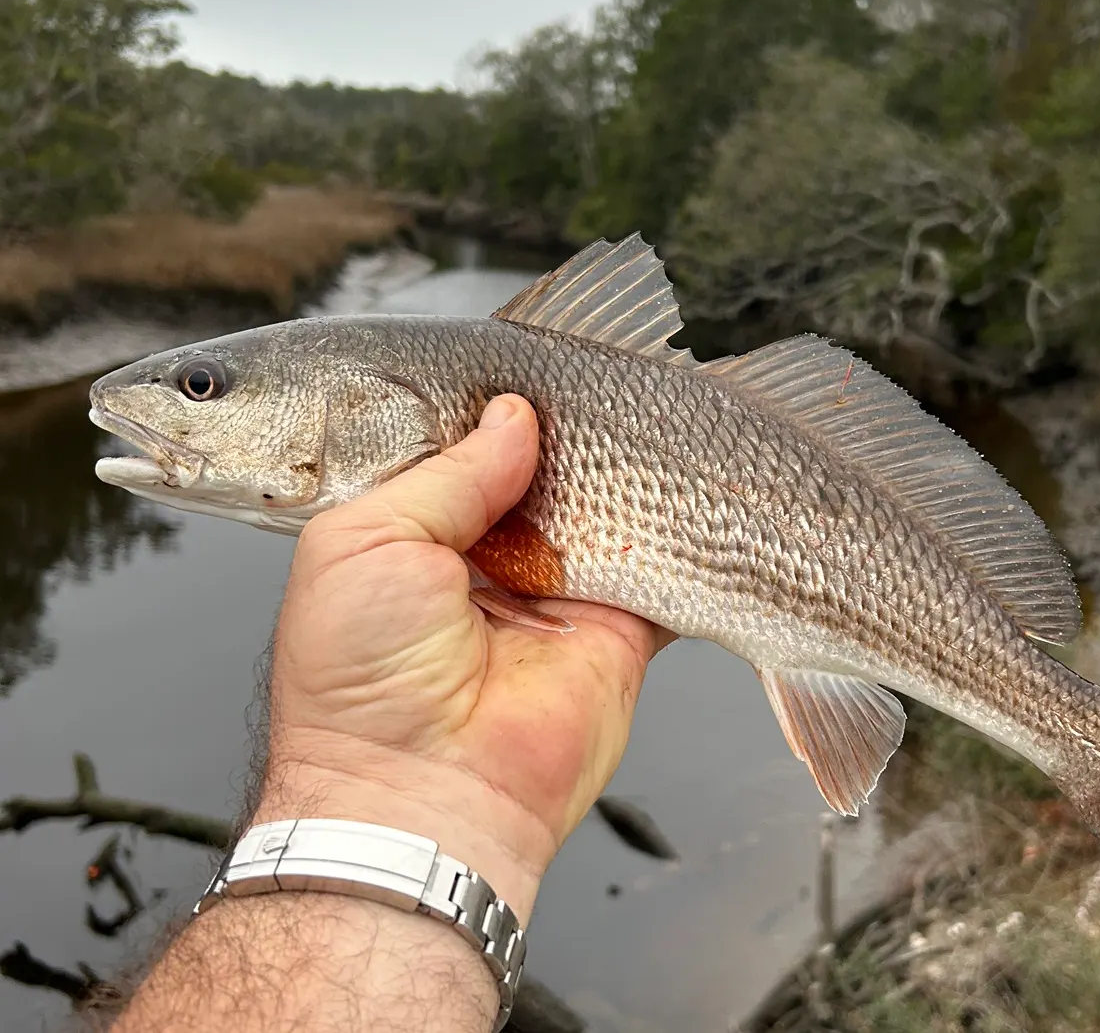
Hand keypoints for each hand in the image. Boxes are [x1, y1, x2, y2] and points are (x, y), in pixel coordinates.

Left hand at [254, 394, 671, 921]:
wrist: (424, 800)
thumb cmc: (360, 682)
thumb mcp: (364, 539)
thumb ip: (448, 469)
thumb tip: (515, 414)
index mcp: (414, 527)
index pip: (460, 441)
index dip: (486, 400)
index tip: (520, 357)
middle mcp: (490, 549)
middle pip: (540, 460)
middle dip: (561, 422)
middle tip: (583, 374)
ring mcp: (559, 581)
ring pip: (601, 494)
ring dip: (617, 459)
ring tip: (630, 405)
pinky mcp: (624, 616)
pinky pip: (662, 552)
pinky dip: (676, 516)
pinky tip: (682, 465)